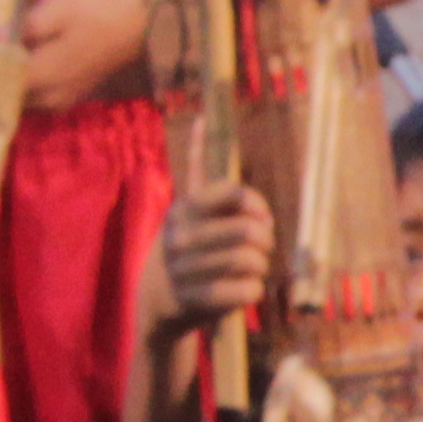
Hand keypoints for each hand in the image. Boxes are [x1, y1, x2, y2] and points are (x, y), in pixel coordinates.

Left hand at [18, 0, 154, 105]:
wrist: (137, 25)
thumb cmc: (96, 13)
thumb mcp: (56, 8)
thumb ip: (23, 26)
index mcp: (40, 75)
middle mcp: (48, 96)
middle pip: (5, 95)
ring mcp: (61, 99)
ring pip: (22, 100)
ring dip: (10, 85)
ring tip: (3, 60)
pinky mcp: (71, 96)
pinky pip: (38, 100)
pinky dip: (28, 88)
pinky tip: (26, 67)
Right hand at [155, 177, 274, 333]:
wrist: (156, 301)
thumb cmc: (186, 248)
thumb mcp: (188, 210)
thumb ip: (204, 176)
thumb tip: (202, 121)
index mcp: (184, 208)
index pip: (235, 193)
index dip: (258, 206)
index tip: (260, 217)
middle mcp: (181, 236)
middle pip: (250, 230)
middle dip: (266, 240)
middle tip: (261, 248)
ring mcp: (185, 269)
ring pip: (252, 261)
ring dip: (261, 266)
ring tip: (253, 269)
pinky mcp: (194, 300)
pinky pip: (247, 291)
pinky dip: (255, 291)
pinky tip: (245, 289)